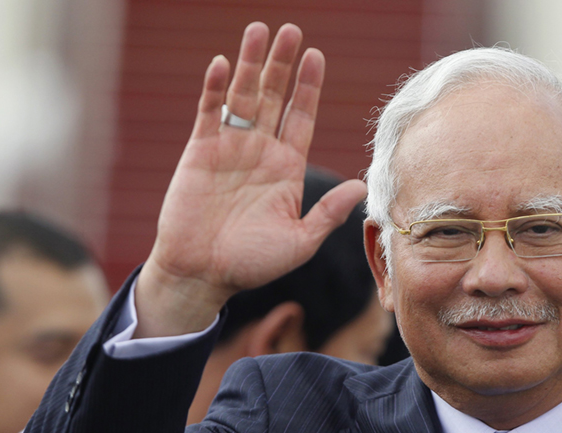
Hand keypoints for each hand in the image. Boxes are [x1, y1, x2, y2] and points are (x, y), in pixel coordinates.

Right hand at [134, 23, 366, 337]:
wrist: (203, 274)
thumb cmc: (253, 263)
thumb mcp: (300, 241)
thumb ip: (328, 212)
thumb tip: (362, 184)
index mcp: (287, 168)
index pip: (302, 117)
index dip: (309, 87)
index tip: (316, 56)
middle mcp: (260, 151)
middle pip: (274, 97)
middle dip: (282, 65)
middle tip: (290, 30)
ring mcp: (229, 148)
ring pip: (243, 96)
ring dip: (250, 64)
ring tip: (259, 31)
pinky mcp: (200, 151)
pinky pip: (209, 112)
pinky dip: (216, 89)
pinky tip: (224, 64)